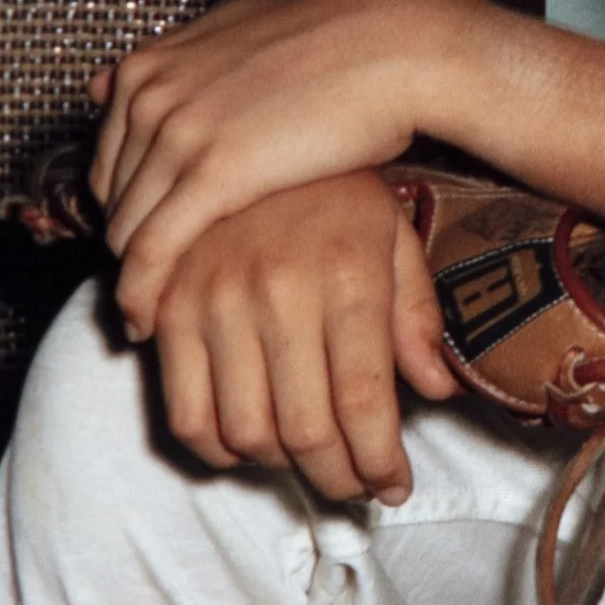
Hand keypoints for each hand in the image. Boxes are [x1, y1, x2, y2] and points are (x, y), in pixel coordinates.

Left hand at [91, 0, 484, 338]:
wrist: (390, 48)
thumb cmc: (332, 48)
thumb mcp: (233, 39)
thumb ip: (167, 69)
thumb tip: (102, 83)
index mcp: (148, 67)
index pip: (107, 163)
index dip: (128, 210)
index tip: (149, 243)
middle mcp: (149, 95)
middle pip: (112, 199)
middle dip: (131, 247)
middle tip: (153, 286)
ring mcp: (176, 131)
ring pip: (124, 230)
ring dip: (134, 278)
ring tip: (152, 315)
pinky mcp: (212, 172)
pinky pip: (151, 250)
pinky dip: (142, 294)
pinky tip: (149, 323)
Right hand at [154, 171, 458, 505]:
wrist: (250, 116)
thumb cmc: (334, 184)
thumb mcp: (392, 235)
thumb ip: (415, 315)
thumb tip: (436, 390)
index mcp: (347, 276)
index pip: (363, 404)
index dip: (380, 464)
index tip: (394, 487)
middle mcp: (279, 292)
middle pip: (305, 432)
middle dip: (337, 479)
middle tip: (355, 486)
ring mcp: (215, 300)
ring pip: (243, 433)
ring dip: (279, 469)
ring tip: (306, 461)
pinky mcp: (168, 305)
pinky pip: (182, 411)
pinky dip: (214, 447)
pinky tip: (246, 442)